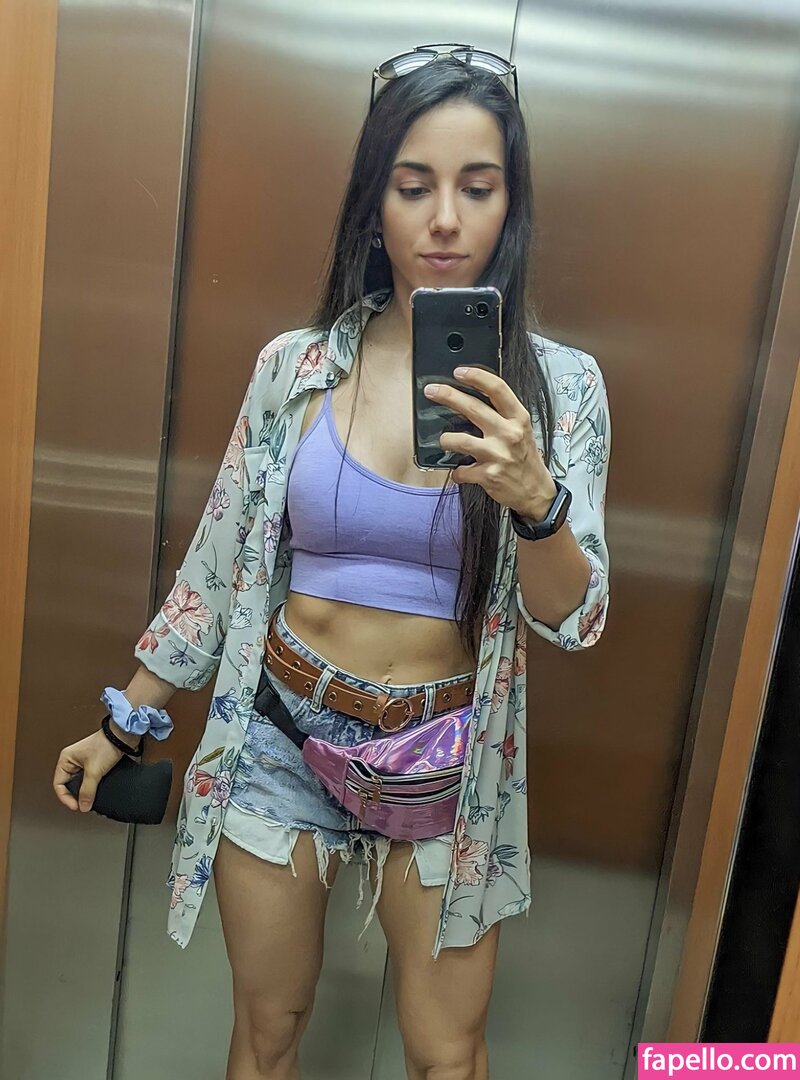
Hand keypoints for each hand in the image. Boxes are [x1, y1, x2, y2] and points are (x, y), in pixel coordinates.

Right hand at [53, 729, 126, 812]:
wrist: (124, 737)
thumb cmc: (106, 745)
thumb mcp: (94, 771)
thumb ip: (88, 791)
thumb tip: (84, 805)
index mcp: (66, 759)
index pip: (58, 784)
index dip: (65, 798)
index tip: (76, 806)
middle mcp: (72, 760)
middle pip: (68, 785)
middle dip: (75, 796)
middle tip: (82, 804)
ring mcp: (83, 762)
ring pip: (79, 783)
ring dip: (84, 792)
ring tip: (89, 800)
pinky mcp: (94, 764)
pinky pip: (89, 780)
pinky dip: (91, 787)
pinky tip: (96, 791)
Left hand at [423, 366, 556, 518]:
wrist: (535, 491)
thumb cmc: (524, 458)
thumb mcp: (521, 430)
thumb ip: (502, 414)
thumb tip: (473, 397)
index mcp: (518, 418)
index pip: (497, 389)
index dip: (476, 376)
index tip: (459, 372)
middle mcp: (509, 434)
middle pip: (472, 407)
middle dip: (448, 396)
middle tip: (432, 391)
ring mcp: (498, 455)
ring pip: (460, 440)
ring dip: (446, 439)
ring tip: (445, 440)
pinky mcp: (488, 475)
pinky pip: (461, 470)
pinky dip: (458, 471)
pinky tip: (461, 471)